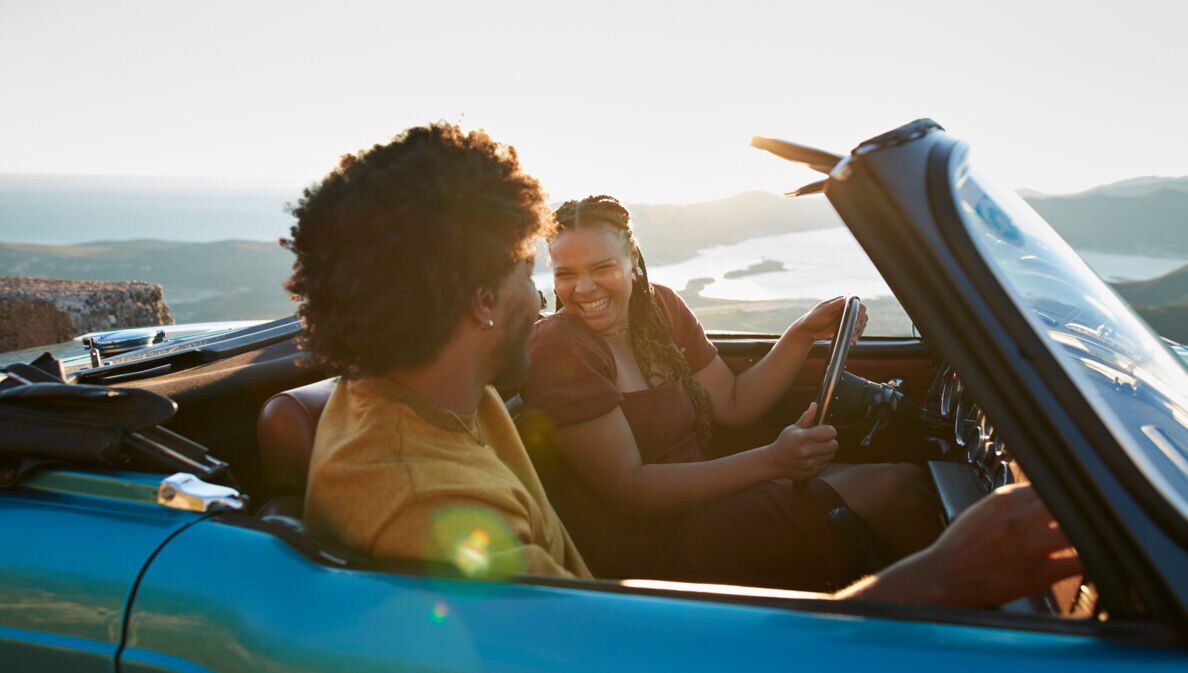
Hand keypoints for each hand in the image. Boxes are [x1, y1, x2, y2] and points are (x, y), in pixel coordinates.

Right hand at [765, 403, 838, 479]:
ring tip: (816, 449)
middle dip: (829, 441)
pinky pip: (826, 464)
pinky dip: (822, 461)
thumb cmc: (784, 443)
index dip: (830, 430)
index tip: (825, 430)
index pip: (829, 432)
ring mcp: (809, 464)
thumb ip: (806, 418)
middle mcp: (806, 451)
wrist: (774, 463)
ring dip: (827, 451)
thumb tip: (815, 405)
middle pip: (834, 445)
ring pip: (831, 455)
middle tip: (821, 440)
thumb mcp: (792, 428)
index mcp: (801, 438)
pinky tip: (812, 458)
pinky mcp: (811, 473)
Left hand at [792, 296, 868, 344]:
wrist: (807, 331)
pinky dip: (856, 335)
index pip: (857, 303)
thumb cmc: (813, 319)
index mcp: (840, 301)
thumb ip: (836, 304)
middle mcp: (845, 308)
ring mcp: (846, 318)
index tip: (855, 322)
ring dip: (859, 330)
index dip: (859, 312)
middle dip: (860, 323)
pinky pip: (856, 330)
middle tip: (854, 331)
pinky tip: (853, 341)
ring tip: (853, 338)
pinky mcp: (845, 327)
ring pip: (861, 322)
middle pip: (861, 313)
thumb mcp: (824, 311)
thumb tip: (848, 297)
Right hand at [916, 483, 1081, 607]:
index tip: (1076, 499)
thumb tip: (1042, 495)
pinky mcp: (1036, 574)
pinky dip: (1088, 560)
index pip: (1050, 486)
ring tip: (1093, 536)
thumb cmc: (960, 546)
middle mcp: (1018, 519)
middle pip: (1067, 504)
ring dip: (1087, 534)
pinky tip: (1090, 559)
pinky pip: (1076, 564)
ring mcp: (1028, 547)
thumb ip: (1012, 501)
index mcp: (1004, 499)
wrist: (943, 577)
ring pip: (1075, 532)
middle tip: (1092, 516)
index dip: (1066, 494)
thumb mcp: (981, 510)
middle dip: (1081, 510)